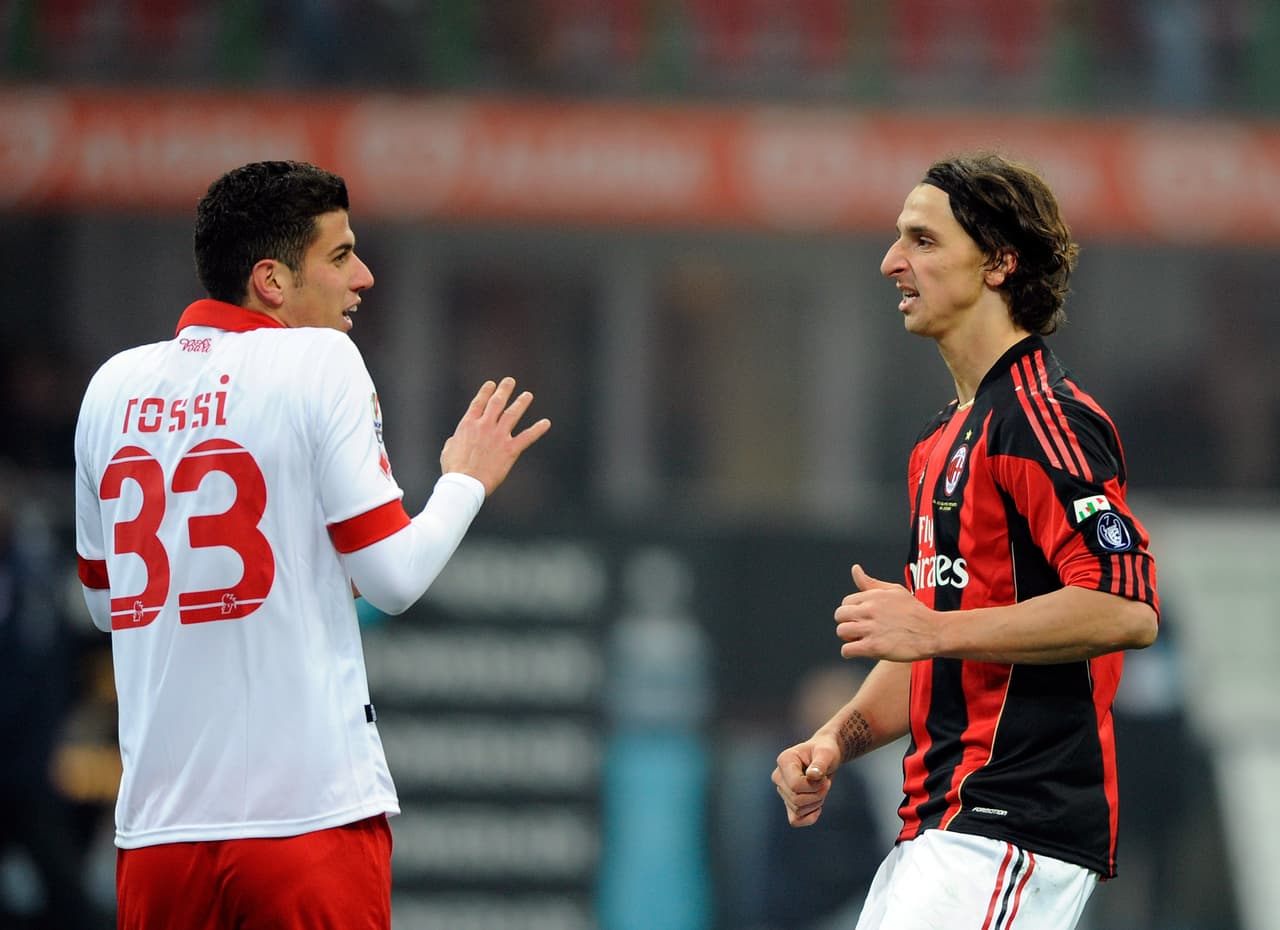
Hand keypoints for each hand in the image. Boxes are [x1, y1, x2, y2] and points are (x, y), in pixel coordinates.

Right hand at [440, 377, 550, 495]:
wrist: (465, 483)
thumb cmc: (454, 469)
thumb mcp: (448, 450)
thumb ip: (455, 440)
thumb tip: (455, 439)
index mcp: (468, 424)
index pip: (479, 403)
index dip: (485, 392)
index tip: (491, 384)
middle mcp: (484, 426)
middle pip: (497, 403)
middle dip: (504, 390)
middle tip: (510, 381)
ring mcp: (498, 436)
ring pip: (512, 414)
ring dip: (521, 403)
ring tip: (527, 395)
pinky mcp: (510, 449)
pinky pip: (527, 437)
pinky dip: (537, 429)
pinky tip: (546, 423)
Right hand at [771, 734, 841, 826]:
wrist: (825, 756)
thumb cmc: (825, 751)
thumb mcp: (826, 754)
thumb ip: (820, 764)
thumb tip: (812, 776)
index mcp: (784, 761)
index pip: (795, 785)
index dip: (814, 786)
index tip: (824, 777)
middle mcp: (778, 776)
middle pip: (796, 799)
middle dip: (818, 795)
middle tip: (826, 783)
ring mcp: (782, 790)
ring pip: (797, 810)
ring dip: (816, 803)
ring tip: (822, 789)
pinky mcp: (788, 801)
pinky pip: (795, 820)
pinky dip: (809, 818)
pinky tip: (818, 807)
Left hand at [834, 564, 940, 660]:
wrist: (933, 632)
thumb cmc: (914, 612)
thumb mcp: (894, 591)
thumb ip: (871, 583)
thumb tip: (855, 569)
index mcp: (873, 596)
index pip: (846, 602)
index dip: (852, 612)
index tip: (861, 619)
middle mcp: (870, 610)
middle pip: (840, 615)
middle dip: (846, 623)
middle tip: (858, 630)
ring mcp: (871, 629)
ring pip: (841, 632)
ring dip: (847, 638)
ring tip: (859, 640)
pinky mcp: (874, 648)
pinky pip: (847, 650)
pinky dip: (849, 652)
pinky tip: (859, 651)